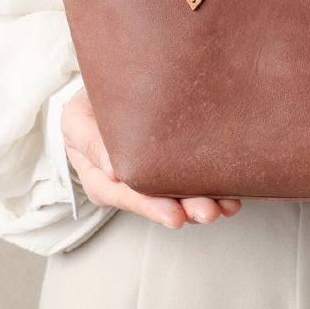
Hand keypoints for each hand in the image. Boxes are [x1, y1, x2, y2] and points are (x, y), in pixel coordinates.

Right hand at [61, 86, 242, 228]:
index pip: (127, 197)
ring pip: (180, 197)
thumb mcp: (77, 121)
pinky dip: (215, 189)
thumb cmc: (91, 108)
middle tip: (208, 212)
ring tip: (226, 206)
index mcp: (101, 180)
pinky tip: (232, 196)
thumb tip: (112, 171)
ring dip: (204, 202)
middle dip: (186, 209)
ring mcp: (153, 181)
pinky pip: (194, 183)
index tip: (174, 215)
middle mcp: (129, 187)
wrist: (111, 93)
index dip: (151, 206)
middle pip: (159, 202)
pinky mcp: (174, 170)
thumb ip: (90, 142)